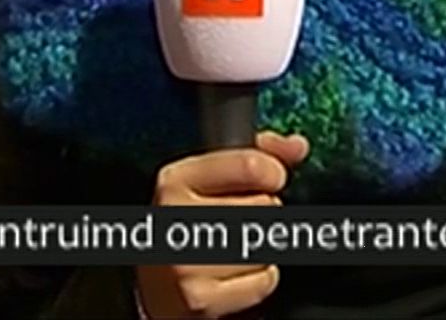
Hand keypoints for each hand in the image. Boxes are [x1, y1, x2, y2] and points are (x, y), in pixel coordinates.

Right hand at [134, 130, 309, 318]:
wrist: (148, 292)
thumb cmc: (185, 230)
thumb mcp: (204, 182)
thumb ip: (253, 155)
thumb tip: (297, 146)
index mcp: (175, 181)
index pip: (249, 165)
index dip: (272, 172)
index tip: (271, 179)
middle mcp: (176, 218)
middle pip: (265, 205)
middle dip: (263, 214)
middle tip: (239, 223)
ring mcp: (186, 261)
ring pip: (267, 244)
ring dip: (262, 250)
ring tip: (234, 251)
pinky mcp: (200, 299)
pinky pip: (264, 280)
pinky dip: (259, 280)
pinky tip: (234, 277)